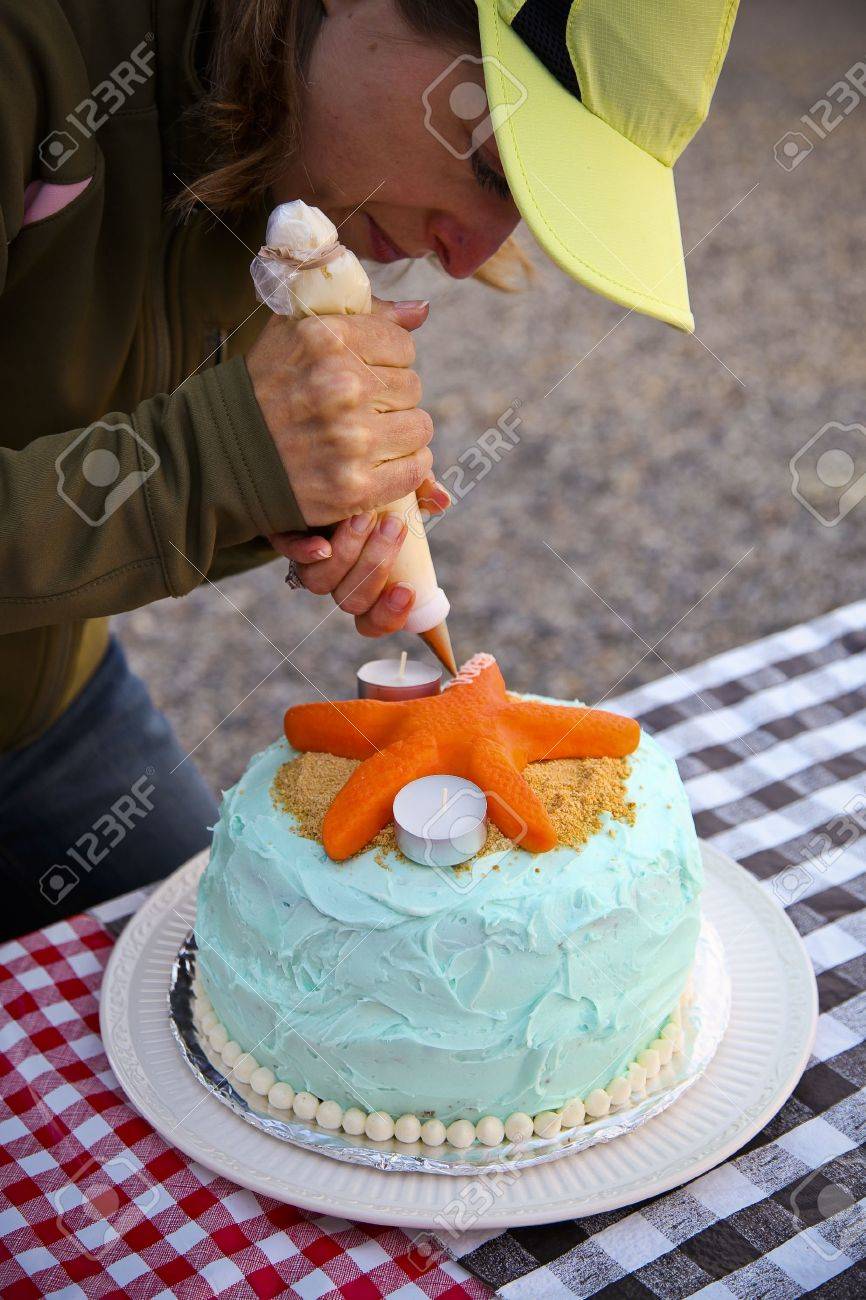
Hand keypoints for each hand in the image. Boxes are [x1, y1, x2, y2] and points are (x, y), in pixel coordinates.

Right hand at [247, 297, 434, 526]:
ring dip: (398, 432)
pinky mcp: (355, 486)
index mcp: (328, 339)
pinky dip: (406, 467)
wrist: (221, 456)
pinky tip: (378, 462)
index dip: (384, 362)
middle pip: (411, 387)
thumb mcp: (297, 331)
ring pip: (419, 427)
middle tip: (356, 409)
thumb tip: (421, 311)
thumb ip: (363, 313)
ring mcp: (351, 440)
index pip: (402, 346)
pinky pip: (416, 468)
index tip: (361, 375)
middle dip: (388, 398)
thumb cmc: (265, 389)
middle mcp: (342, 386)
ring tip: (365, 436)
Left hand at [269, 478, 449, 636]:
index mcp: (367, 584)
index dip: (391, 615)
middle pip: (353, 601)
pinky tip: (321, 543)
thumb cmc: (373, 489)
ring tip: (365, 515)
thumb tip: (441, 499)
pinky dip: (305, 553)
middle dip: (376, 567)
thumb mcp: (402, 491)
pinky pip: (290, 555)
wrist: (321, 467)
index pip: (376, 621)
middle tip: (394, 525)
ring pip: (323, 582)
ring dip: (348, 554)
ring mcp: (311, 564)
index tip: (407, 589)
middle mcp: (338, 581)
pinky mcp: (286, 539)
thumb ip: (421, 495)